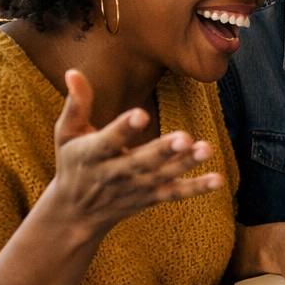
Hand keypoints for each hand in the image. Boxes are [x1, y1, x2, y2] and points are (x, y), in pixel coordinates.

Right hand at [45, 69, 222, 239]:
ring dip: (185, 164)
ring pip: (163, 177)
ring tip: (207, 149)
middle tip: (184, 136)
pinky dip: (196, 188)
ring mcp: (136, 187)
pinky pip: (175, 194)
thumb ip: (76, 105)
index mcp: (92, 155)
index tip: (141, 113)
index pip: (108, 141)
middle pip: (141, 162)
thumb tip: (73, 71)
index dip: (123, 128)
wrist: (76, 212)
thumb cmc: (73, 163)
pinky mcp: (151, 197)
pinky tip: (218, 179)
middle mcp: (115, 173)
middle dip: (162, 150)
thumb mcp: (66, 134)